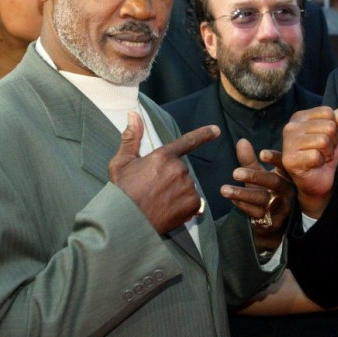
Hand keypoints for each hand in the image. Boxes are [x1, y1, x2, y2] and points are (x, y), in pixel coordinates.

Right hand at [109, 112, 219, 233]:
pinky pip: (192, 202)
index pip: (187, 142)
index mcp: (163, 156)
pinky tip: (168, 210)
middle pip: (181, 171)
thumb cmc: (121, 192)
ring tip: (158, 202)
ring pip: (186, 187)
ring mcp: (187, 187)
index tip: (216, 130)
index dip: (203, 135)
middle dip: (170, 179)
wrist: (125, 222)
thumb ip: (131, 137)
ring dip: (177, 193)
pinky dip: (183, 207)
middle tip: (152, 191)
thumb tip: (133, 114)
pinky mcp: (192, 204)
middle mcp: (178, 169)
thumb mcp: (121, 162)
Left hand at [221, 139, 292, 250]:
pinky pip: (257, 213)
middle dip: (254, 177)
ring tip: (224, 189)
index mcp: (287, 175)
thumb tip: (241, 141)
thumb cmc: (267, 191)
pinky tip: (233, 200)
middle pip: (273, 182)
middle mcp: (287, 191)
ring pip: (263, 199)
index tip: (262, 153)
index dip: (275, 158)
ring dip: (243, 194)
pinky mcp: (273, 222)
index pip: (284, 165)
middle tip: (235, 173)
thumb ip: (249, 159)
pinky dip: (244, 206)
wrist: (275, 221)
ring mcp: (281, 207)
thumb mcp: (259, 174)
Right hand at [282, 106, 337, 218]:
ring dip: (328, 152)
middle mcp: (290, 127)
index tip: (326, 137)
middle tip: (323, 150)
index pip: (327, 112)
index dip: (335, 127)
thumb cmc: (325, 152)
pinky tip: (314, 165)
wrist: (318, 179)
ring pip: (323, 141)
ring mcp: (288, 143)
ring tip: (320, 157)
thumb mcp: (337, 131)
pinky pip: (316, 156)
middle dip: (333, 141)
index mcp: (299, 116)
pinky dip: (320, 162)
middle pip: (328, 126)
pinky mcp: (290, 160)